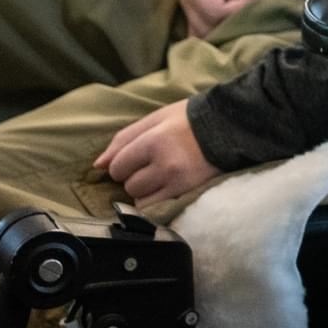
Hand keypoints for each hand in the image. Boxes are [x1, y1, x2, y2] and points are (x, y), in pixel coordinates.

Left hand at [96, 99, 219, 204]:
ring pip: (141, 201)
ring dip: (144, 191)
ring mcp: (178, 182)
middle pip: (129, 186)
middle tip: (149, 166)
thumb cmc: (188, 119)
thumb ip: (123, 139)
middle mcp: (164, 164)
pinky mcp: (188, 193)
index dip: (121, 164)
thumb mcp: (154, 119)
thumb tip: (98, 165)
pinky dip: (155, 200)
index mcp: (153, 141)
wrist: (229, 127)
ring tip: (159, 177)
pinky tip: (165, 187)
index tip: (134, 159)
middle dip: (134, 177)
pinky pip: (157, 208)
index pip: (118, 167)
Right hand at [180, 0, 270, 37]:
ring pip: (205, 36)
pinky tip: (232, 28)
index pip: (216, 14)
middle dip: (232, 24)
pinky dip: (218, 35)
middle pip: (208, 29)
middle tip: (250, 7)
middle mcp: (185, 1)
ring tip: (242, 16)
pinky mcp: (195, 16)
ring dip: (226, 32)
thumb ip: (237, 6)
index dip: (239, 9)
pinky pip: (203, 34)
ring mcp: (188, 10)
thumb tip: (235, 28)